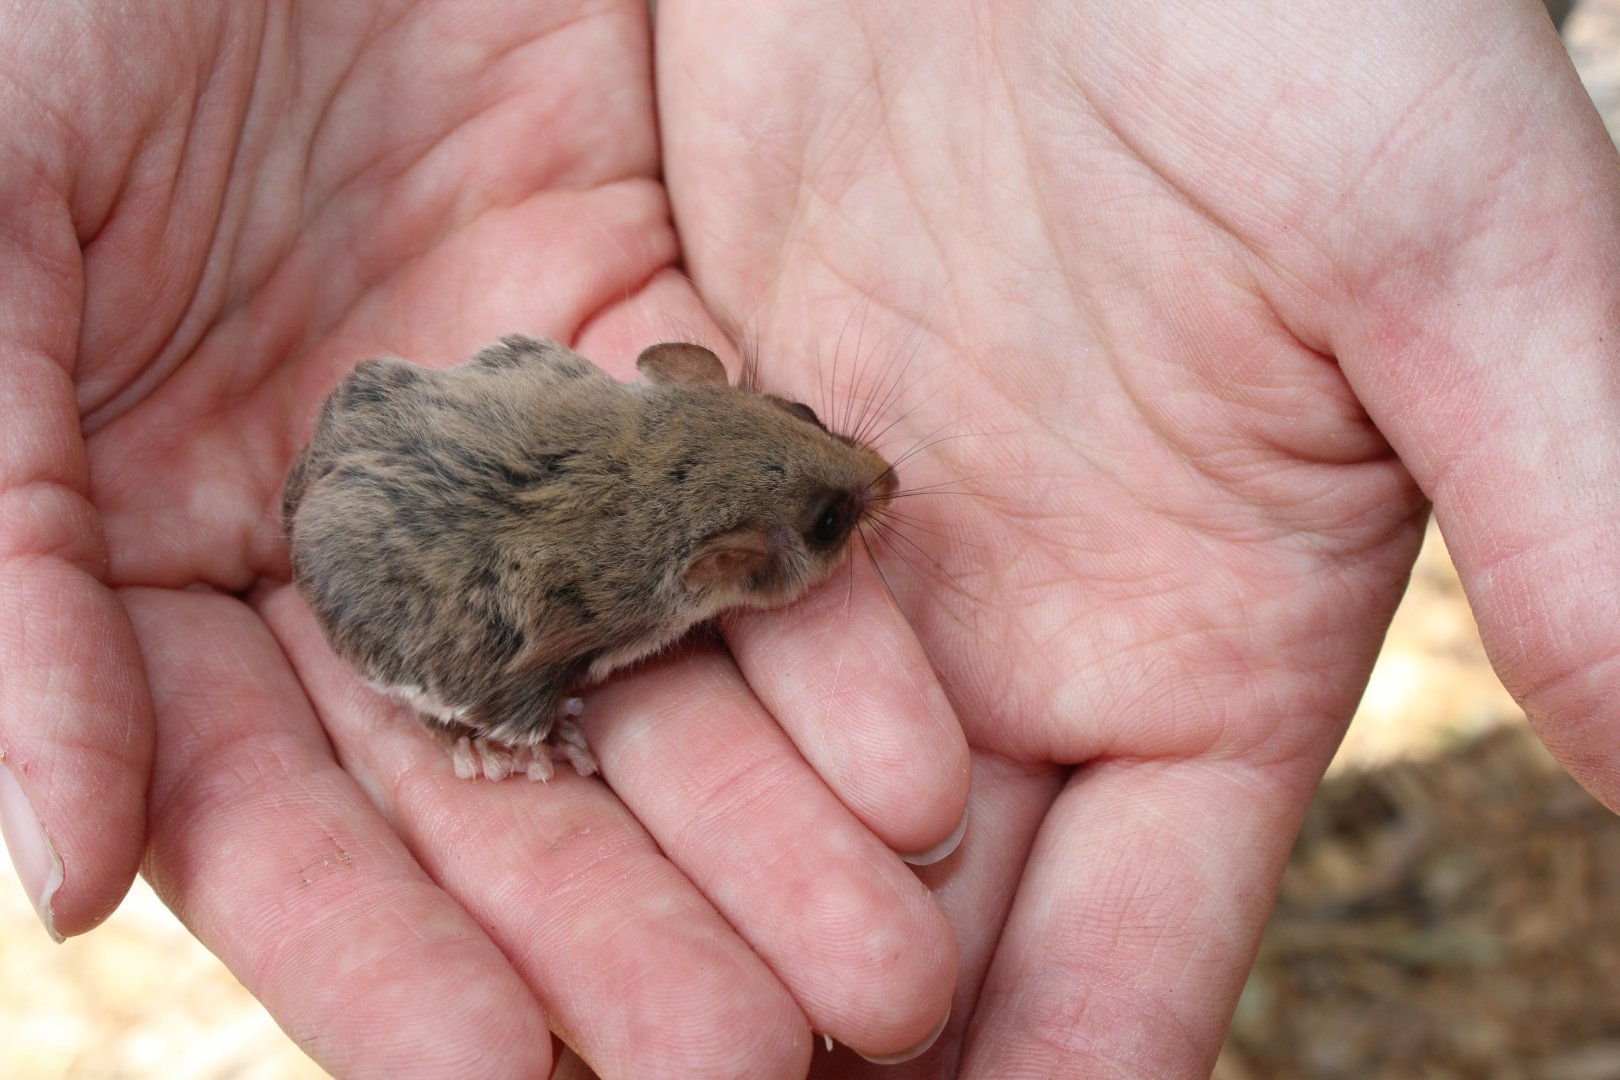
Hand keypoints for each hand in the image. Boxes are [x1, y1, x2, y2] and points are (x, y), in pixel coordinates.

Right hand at [0, 2, 967, 1074]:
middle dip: (620, 935)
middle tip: (745, 1072)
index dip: (381, 964)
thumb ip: (0, 562)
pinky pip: (738, 512)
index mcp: (153, 550)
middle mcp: (353, 535)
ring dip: (762, 835)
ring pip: (643, 679)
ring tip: (885, 981)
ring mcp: (511, 450)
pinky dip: (823, 641)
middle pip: (494, 780)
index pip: (274, 816)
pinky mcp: (642, 347)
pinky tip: (925, 769)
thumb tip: (56, 870)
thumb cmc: (70, 21)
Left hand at [658, 0, 1619, 1073]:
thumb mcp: (1451, 249)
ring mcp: (846, 548)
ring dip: (661, 930)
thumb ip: (1565, 509)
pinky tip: (467, 835)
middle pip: (912, 925)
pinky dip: (562, 723)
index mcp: (1201, 651)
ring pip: (740, 803)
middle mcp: (1011, 637)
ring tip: (554, 1058)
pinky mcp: (708, 434)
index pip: (1124, 952)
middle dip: (822, 1053)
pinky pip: (624, 621)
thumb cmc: (1295, 12)